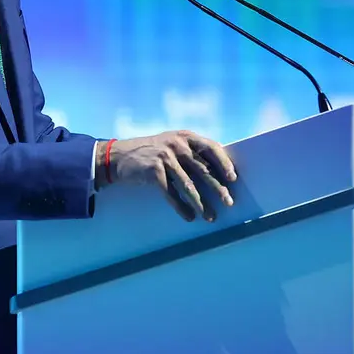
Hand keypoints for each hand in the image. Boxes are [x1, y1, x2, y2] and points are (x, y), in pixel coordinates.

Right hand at [97, 131, 236, 221]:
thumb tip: (219, 172)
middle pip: (203, 169)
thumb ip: (192, 152)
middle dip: (218, 188)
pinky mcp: (153, 172)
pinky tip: (189, 217)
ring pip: (188, 185)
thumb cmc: (152, 152)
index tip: (233, 178)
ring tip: (210, 217)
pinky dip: (181, 207)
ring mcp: (165, 158)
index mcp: (185, 136)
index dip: (224, 163)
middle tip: (229, 203)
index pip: (211, 147)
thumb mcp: (172, 143)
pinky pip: (171, 194)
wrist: (120, 156)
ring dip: (201, 203)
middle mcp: (176, 145)